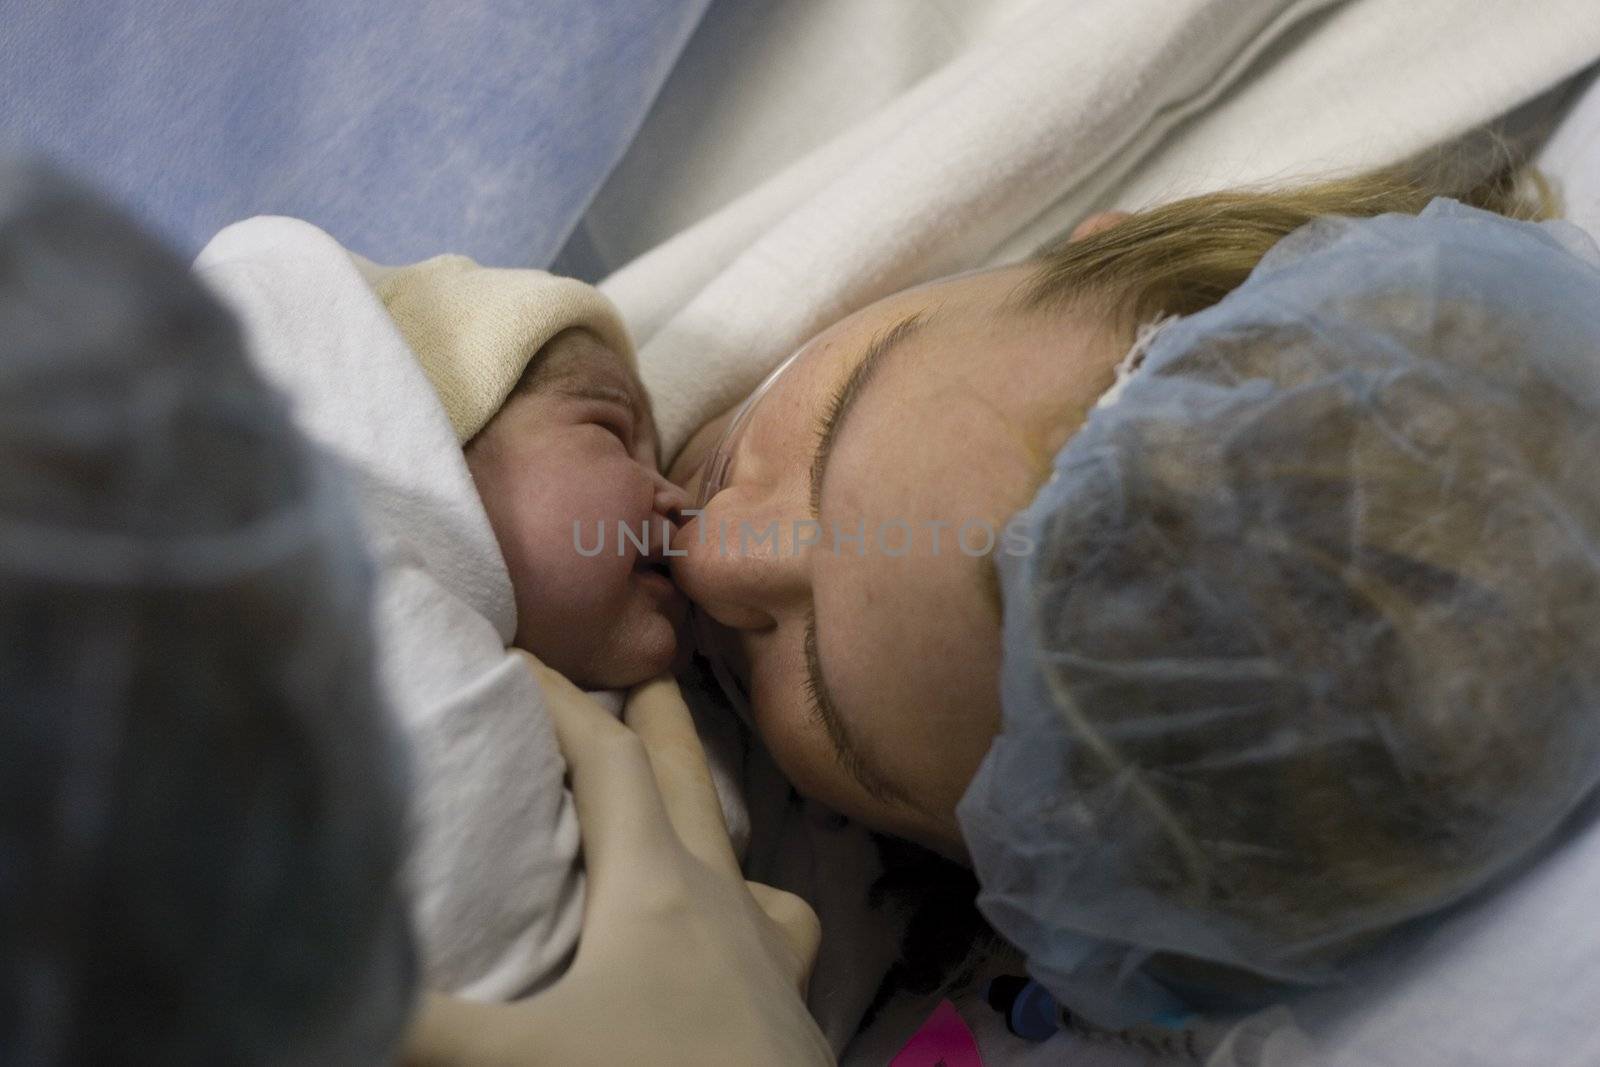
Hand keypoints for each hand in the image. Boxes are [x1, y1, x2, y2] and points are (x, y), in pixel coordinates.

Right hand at [403, 658, 832, 1065]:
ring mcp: (765, 947)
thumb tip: (336, 996)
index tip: (519, 659)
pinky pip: (778, 923)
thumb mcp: (517, 1062)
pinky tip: (732, 930)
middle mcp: (720, 898)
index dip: (562, 701)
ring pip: (739, 850)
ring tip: (680, 803)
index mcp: (655, 885)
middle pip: (687, 779)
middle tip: (647, 667)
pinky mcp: (789, 998)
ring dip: (704, 809)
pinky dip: (751, 904)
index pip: (608, 759)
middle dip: (660, 718)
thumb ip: (424, 1026)